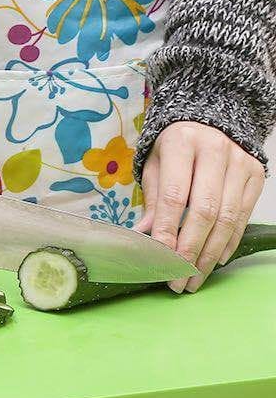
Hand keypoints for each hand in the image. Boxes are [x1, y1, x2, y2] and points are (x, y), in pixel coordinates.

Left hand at [138, 121, 264, 292]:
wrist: (211, 118)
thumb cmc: (174, 146)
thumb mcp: (155, 164)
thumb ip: (152, 199)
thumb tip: (142, 236)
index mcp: (181, 143)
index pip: (173, 195)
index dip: (166, 230)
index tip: (160, 259)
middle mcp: (215, 151)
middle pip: (204, 211)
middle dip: (189, 250)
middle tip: (177, 279)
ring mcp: (240, 163)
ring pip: (227, 218)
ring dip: (209, 254)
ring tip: (193, 278)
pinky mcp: (256, 175)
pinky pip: (243, 216)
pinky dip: (228, 242)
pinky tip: (213, 260)